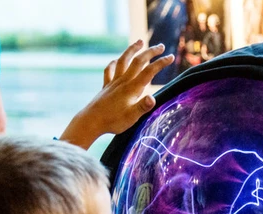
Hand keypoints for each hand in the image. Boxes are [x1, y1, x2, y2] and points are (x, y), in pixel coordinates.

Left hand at [59, 40, 173, 148]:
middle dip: (150, 52)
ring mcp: (113, 82)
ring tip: (140, 42)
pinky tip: (115, 60)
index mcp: (132, 88)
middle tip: (161, 46)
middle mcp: (123, 82)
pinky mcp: (106, 87)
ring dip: (132, 50)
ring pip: (123, 61)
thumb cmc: (113, 121)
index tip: (171, 57)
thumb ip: (143, 107)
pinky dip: (113, 63)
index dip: (161, 63)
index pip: (149, 72)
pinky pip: (109, 70)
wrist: (90, 122)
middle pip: (138, 61)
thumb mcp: (131, 117)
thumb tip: (153, 98)